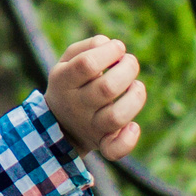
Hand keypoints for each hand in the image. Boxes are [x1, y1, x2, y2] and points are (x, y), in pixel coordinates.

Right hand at [47, 35, 146, 160]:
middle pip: (106, 88)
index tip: (118, 47)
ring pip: (116, 117)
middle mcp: (76, 106)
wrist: (59, 123)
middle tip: (129, 62)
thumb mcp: (68, 60)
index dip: (109, 52)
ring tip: (136, 85)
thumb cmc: (72, 82)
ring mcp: (90, 127)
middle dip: (127, 68)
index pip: (87, 64)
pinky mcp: (102, 143)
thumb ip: (87, 47)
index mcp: (63, 81)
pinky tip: (134, 126)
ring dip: (135, 96)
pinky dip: (128, 141)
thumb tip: (110, 45)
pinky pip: (114, 151)